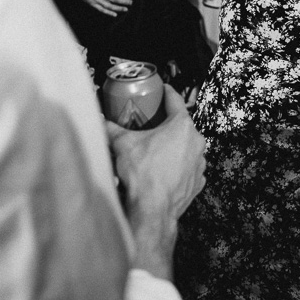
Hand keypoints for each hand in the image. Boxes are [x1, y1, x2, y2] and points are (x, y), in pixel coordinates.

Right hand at [105, 85, 205, 278]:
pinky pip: (188, 167)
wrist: (152, 210)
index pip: (175, 100)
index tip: (161, 89)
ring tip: (155, 149)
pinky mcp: (197, 181)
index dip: (166, 92)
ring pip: (186, 147)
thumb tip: (100, 120)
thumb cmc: (143, 174)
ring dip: (173, 146)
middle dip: (166, 124)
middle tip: (151, 124)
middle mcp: (196, 142)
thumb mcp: (123, 144)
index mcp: (182, 126)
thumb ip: (111, 128)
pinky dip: (177, 166)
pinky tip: (162, 170)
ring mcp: (199, 163)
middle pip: (181, 125)